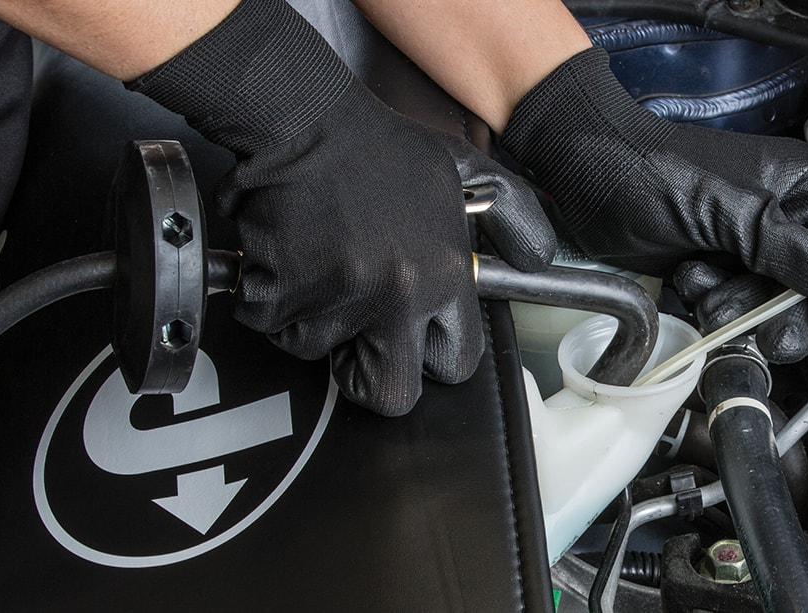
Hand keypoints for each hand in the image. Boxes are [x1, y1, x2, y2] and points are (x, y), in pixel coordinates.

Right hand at [135, 0, 553, 414]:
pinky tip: (286, 254)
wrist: (303, 118)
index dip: (430, 356)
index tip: (412, 338)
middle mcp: (396, 297)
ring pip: (317, 350)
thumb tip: (541, 258)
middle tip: (352, 335)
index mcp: (443, 276)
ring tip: (318, 261)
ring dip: (310, 316)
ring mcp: (336, 299)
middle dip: (366, 373)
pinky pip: (268, 322)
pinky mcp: (278, 294)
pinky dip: (266, 296)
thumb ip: (512, 214)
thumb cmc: (380, 147)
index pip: (456, 362)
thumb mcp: (465, 172)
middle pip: (389, 393)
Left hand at [500, 48, 807, 362]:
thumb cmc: (652, 172)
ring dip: (739, 309)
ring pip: (769, 306)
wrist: (582, 175)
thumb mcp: (729, 210)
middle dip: (785, 314)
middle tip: (767, 335)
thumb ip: (788, 249)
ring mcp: (744, 246)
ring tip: (703, 286)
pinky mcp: (713, 268)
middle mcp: (780, 217)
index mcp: (799, 187)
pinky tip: (687, 280)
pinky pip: (731, 308)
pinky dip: (710, 304)